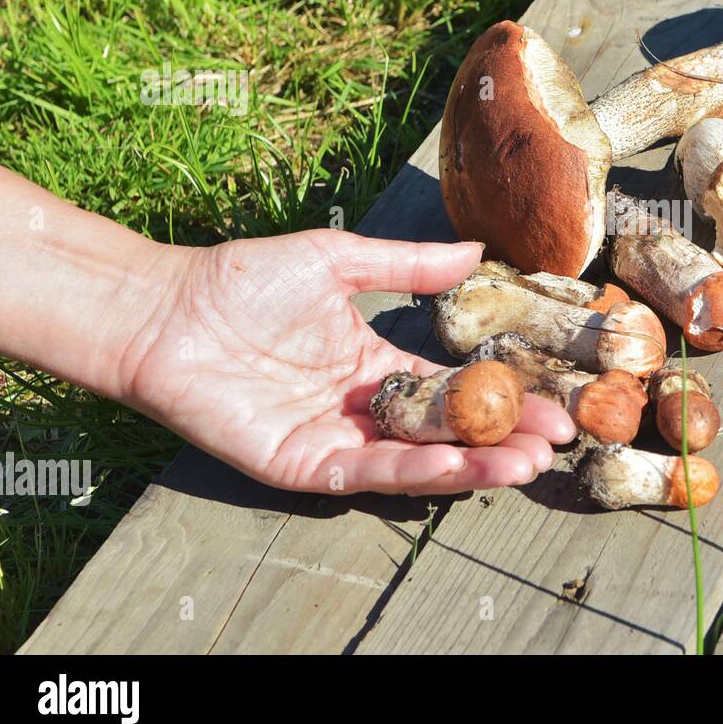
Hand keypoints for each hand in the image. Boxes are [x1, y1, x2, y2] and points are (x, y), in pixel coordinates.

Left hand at [123, 231, 575, 494]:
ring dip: (472, 464)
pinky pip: (368, 472)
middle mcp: (362, 409)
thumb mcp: (339, 260)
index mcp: (373, 365)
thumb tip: (476, 251)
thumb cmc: (243, 280)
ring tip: (525, 462)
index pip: (451, 388)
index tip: (552, 397)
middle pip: (446, 431)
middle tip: (555, 439)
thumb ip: (407, 266)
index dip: (501, 395)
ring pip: (416, 460)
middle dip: (502, 438)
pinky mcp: (303, 465)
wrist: (167, 308)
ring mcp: (335, 441)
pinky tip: (460, 465)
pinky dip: (415, 471)